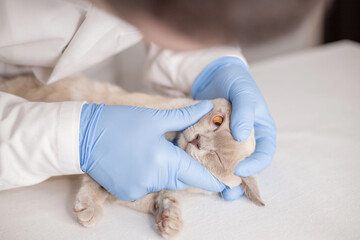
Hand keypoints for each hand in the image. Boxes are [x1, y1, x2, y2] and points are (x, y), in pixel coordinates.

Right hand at [79, 101, 225, 200]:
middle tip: (184, 151)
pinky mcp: (126, 193)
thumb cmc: (119, 123)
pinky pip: (148, 184)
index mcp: (164, 162)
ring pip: (164, 180)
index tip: (227, 182)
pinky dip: (151, 174)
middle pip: (181, 178)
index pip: (198, 176)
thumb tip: (207, 107)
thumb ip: (185, 116)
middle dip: (186, 167)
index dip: (214, 179)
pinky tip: (141, 158)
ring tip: (158, 150)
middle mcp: (153, 180)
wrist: (82, 137)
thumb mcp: (154, 117)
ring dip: (167, 169)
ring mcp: (138, 189)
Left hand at [191, 56, 276, 200]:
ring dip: (219, 176)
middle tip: (226, 192)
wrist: (216, 75)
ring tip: (210, 186)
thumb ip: (245, 111)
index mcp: (262, 132)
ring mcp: (228, 142)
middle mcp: (246, 140)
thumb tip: (242, 135)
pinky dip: (204, 162)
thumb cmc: (237, 82)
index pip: (264, 155)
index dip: (256, 166)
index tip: (242, 170)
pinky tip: (195, 168)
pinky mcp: (212, 140)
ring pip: (226, 163)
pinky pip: (210, 154)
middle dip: (236, 180)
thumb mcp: (244, 92)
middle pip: (245, 165)